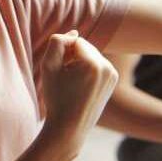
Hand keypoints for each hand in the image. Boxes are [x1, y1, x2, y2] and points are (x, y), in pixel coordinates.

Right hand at [41, 31, 117, 156]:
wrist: (69, 128)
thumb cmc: (56, 98)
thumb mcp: (49, 66)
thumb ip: (57, 42)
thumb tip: (74, 32)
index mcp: (94, 64)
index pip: (75, 40)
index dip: (62, 52)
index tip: (58, 70)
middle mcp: (108, 67)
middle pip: (85, 47)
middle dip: (72, 56)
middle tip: (63, 77)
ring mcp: (113, 75)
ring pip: (91, 55)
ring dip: (79, 62)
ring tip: (70, 82)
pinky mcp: (113, 80)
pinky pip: (97, 65)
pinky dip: (87, 70)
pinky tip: (79, 86)